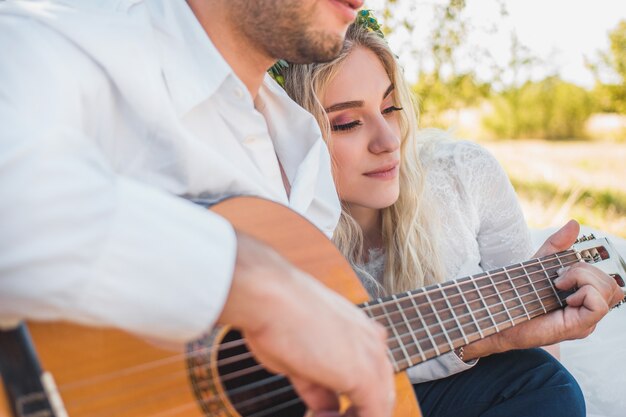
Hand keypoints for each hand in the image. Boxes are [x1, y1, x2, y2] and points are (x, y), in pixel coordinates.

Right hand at [219, 233, 394, 416]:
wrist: (270, 296)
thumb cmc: (274, 317)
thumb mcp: (299, 358)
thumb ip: (319, 385)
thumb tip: (325, 406)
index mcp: (360, 332)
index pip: (365, 377)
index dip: (343, 401)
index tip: (318, 408)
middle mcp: (372, 343)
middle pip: (378, 393)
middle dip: (353, 412)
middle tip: (319, 415)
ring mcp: (373, 358)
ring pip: (380, 406)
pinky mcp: (366, 377)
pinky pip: (372, 416)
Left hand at [464, 220, 623, 358]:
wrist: (498, 314)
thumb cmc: (518, 294)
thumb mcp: (539, 264)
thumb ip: (557, 246)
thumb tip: (574, 223)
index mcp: (583, 298)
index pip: (608, 281)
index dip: (587, 269)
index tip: (558, 272)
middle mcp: (588, 312)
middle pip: (610, 284)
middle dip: (584, 271)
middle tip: (557, 279)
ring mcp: (586, 322)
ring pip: (608, 290)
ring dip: (582, 278)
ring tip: (558, 286)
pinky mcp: (578, 327)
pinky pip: (599, 305)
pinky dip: (583, 292)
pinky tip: (564, 298)